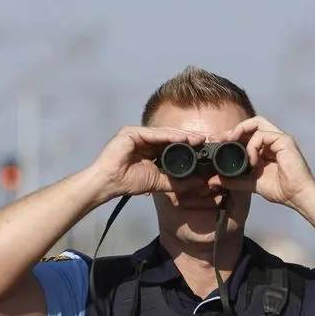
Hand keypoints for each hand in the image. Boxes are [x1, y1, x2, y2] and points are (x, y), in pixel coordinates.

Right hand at [88, 126, 205, 198]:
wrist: (108, 183)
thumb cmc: (128, 182)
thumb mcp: (158, 181)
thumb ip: (177, 182)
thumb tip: (198, 182)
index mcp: (149, 148)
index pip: (172, 144)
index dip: (188, 145)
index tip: (204, 148)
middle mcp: (144, 138)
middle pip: (170, 136)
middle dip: (188, 138)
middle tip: (206, 140)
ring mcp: (137, 133)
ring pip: (164, 133)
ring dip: (182, 136)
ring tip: (198, 139)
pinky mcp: (131, 132)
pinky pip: (153, 134)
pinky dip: (168, 136)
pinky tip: (182, 138)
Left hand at [212, 116, 314, 206]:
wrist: (297, 196)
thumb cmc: (280, 190)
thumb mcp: (251, 183)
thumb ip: (235, 180)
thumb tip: (215, 179)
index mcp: (265, 148)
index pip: (246, 134)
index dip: (230, 136)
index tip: (215, 142)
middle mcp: (272, 140)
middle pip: (250, 124)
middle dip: (232, 130)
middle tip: (217, 139)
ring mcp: (279, 138)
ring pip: (257, 123)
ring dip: (241, 131)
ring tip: (231, 143)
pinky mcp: (285, 140)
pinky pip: (263, 134)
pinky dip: (253, 146)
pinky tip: (252, 160)